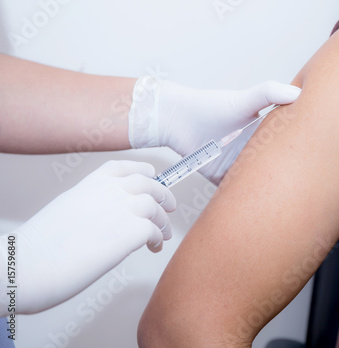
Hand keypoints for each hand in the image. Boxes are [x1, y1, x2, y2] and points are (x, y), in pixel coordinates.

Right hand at [0, 160, 174, 314]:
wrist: (28, 266)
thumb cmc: (38, 249)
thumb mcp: (64, 213)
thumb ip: (90, 208)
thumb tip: (108, 219)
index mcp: (87, 186)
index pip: (120, 167)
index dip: (141, 170)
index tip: (151, 174)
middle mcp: (106, 192)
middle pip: (147, 183)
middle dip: (163, 194)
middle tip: (170, 206)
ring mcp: (120, 208)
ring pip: (155, 205)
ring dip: (163, 220)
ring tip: (164, 234)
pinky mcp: (129, 230)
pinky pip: (155, 229)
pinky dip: (159, 238)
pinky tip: (154, 247)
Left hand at [128, 78, 300, 184]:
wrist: (177, 122)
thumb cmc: (211, 107)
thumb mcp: (244, 100)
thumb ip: (269, 93)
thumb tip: (298, 92)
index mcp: (263, 133)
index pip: (287, 144)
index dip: (300, 151)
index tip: (315, 160)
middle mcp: (253, 151)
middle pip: (274, 167)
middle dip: (286, 176)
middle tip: (302, 186)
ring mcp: (239, 166)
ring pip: (258, 182)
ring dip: (267, 190)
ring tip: (284, 199)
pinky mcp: (223, 179)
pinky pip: (237, 192)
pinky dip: (244, 198)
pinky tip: (255, 204)